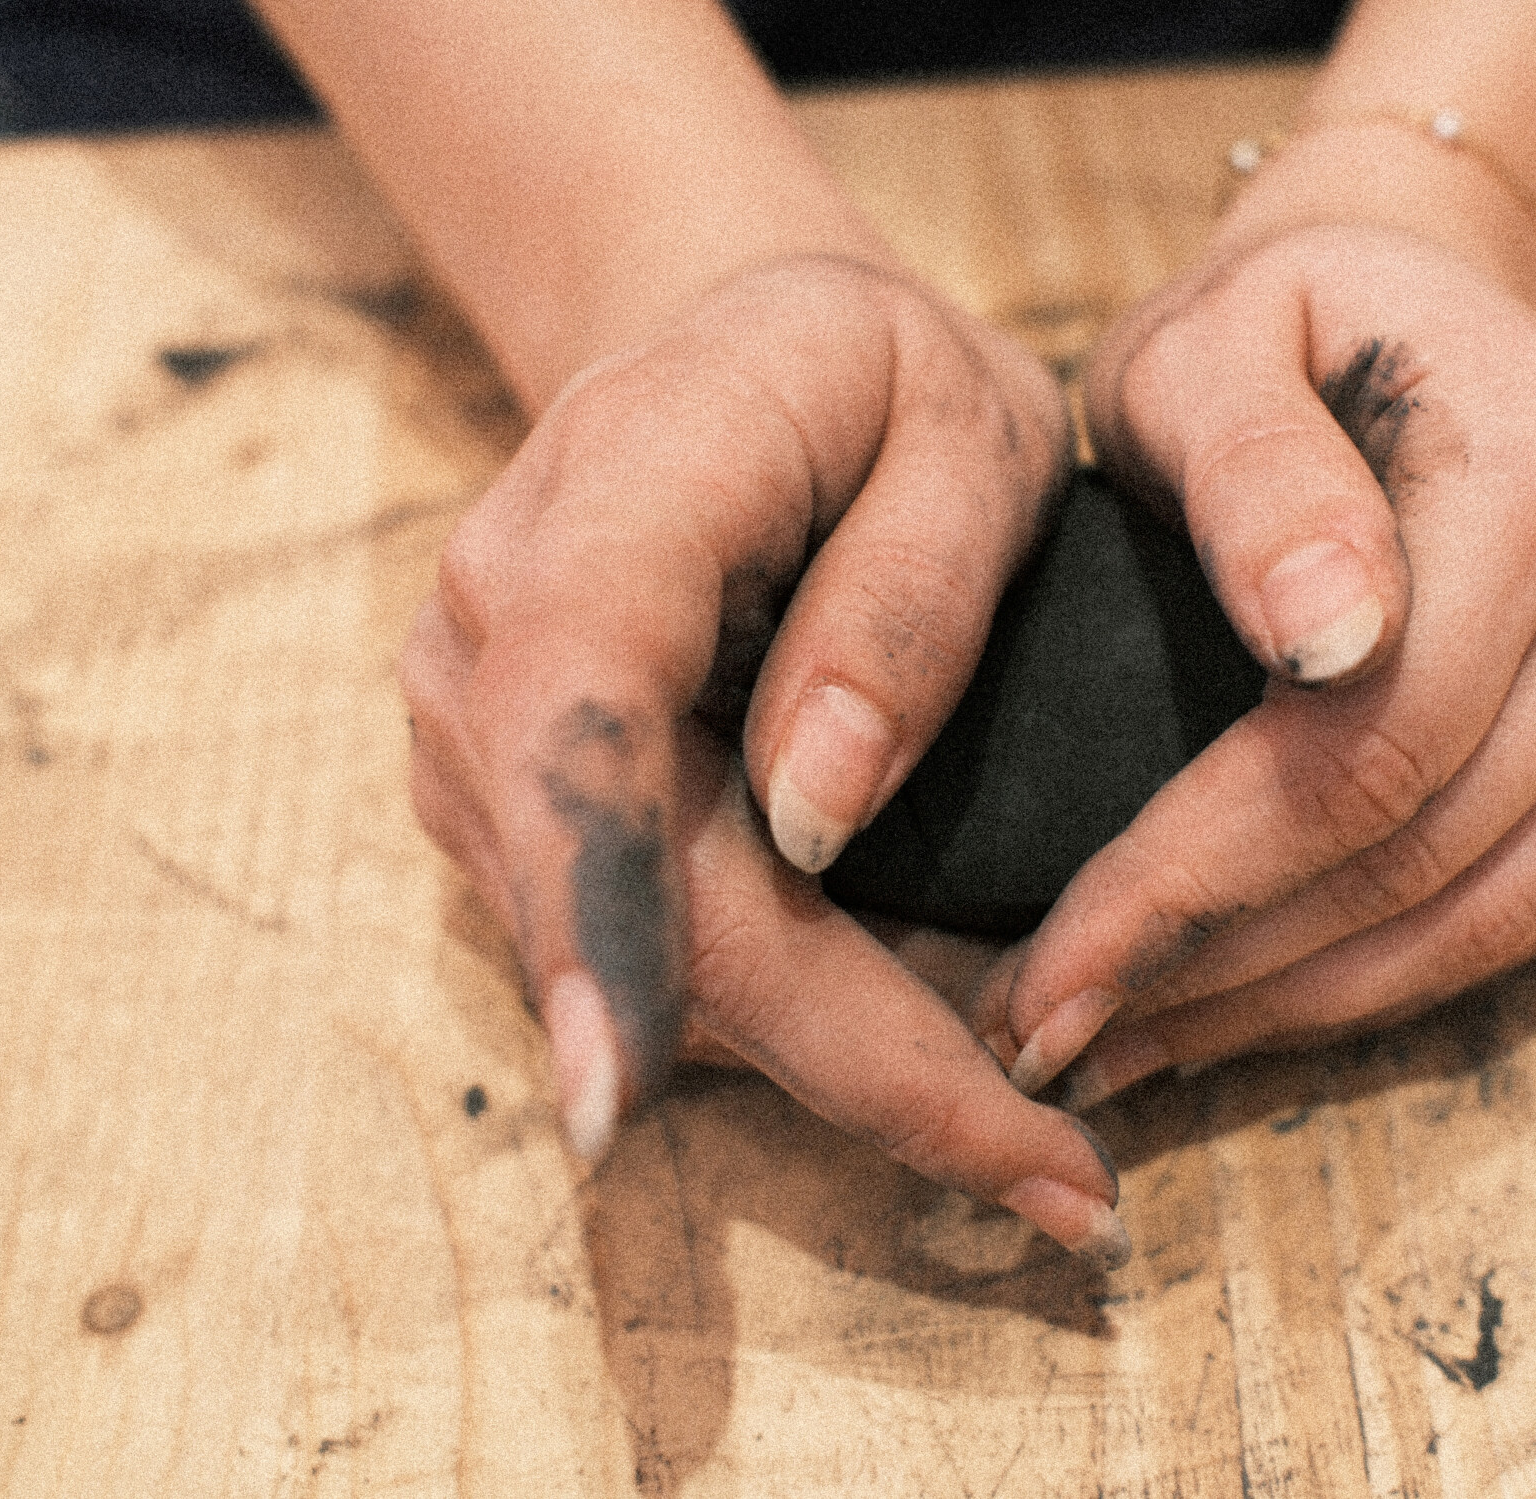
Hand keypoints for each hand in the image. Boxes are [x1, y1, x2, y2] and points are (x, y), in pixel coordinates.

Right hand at [402, 256, 1129, 1263]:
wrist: (719, 349)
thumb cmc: (869, 383)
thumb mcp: (965, 424)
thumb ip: (907, 595)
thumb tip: (815, 810)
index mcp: (616, 496)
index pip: (576, 714)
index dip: (602, 911)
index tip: (619, 1100)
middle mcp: (491, 634)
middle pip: (636, 899)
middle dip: (843, 1059)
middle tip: (1059, 1185)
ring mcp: (476, 735)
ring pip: (643, 959)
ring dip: (841, 1056)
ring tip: (1037, 1126)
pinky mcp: (503, 813)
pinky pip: (646, 947)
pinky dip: (789, 1014)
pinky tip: (932, 1037)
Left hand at [971, 223, 1535, 1104]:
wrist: (1430, 303)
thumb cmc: (1275, 331)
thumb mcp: (1208, 348)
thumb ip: (1250, 473)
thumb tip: (1328, 638)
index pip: (1365, 748)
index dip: (1191, 887)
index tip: (1035, 987)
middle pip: (1432, 849)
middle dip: (1223, 971)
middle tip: (1055, 1040)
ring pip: (1498, 912)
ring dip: (1304, 1007)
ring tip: (1136, 1045)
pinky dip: (1396, 974)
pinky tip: (1260, 1001)